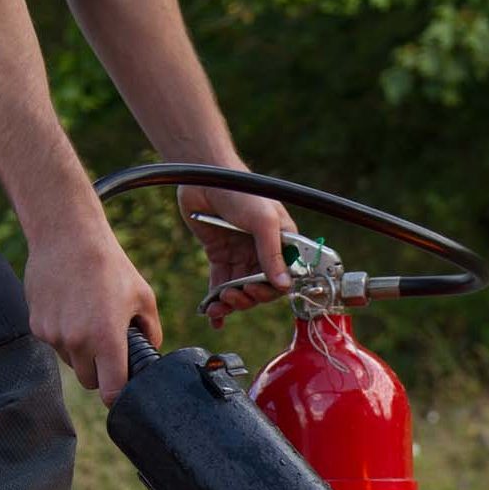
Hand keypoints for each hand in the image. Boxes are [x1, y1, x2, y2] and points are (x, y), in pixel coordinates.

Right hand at [24, 220, 161, 407]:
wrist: (67, 237)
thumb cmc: (110, 267)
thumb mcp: (145, 299)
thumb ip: (152, 332)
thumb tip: (152, 352)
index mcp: (106, 339)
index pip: (110, 391)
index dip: (119, 396)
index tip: (124, 393)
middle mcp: (76, 341)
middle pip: (90, 382)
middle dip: (102, 373)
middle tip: (111, 351)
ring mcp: (53, 334)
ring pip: (72, 363)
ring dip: (82, 354)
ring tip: (91, 323)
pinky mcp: (36, 325)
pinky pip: (55, 345)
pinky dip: (65, 338)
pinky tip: (73, 312)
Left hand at [178, 183, 296, 330]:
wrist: (204, 173)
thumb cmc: (241, 191)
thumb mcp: (263, 221)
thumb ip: (272, 254)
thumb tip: (284, 287)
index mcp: (283, 245)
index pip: (284, 278)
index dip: (272, 290)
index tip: (256, 291)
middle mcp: (263, 253)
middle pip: (261, 289)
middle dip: (248, 298)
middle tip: (234, 297)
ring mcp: (241, 255)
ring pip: (240, 290)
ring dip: (231, 303)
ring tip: (219, 305)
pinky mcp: (220, 256)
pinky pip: (220, 284)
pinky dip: (216, 301)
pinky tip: (212, 316)